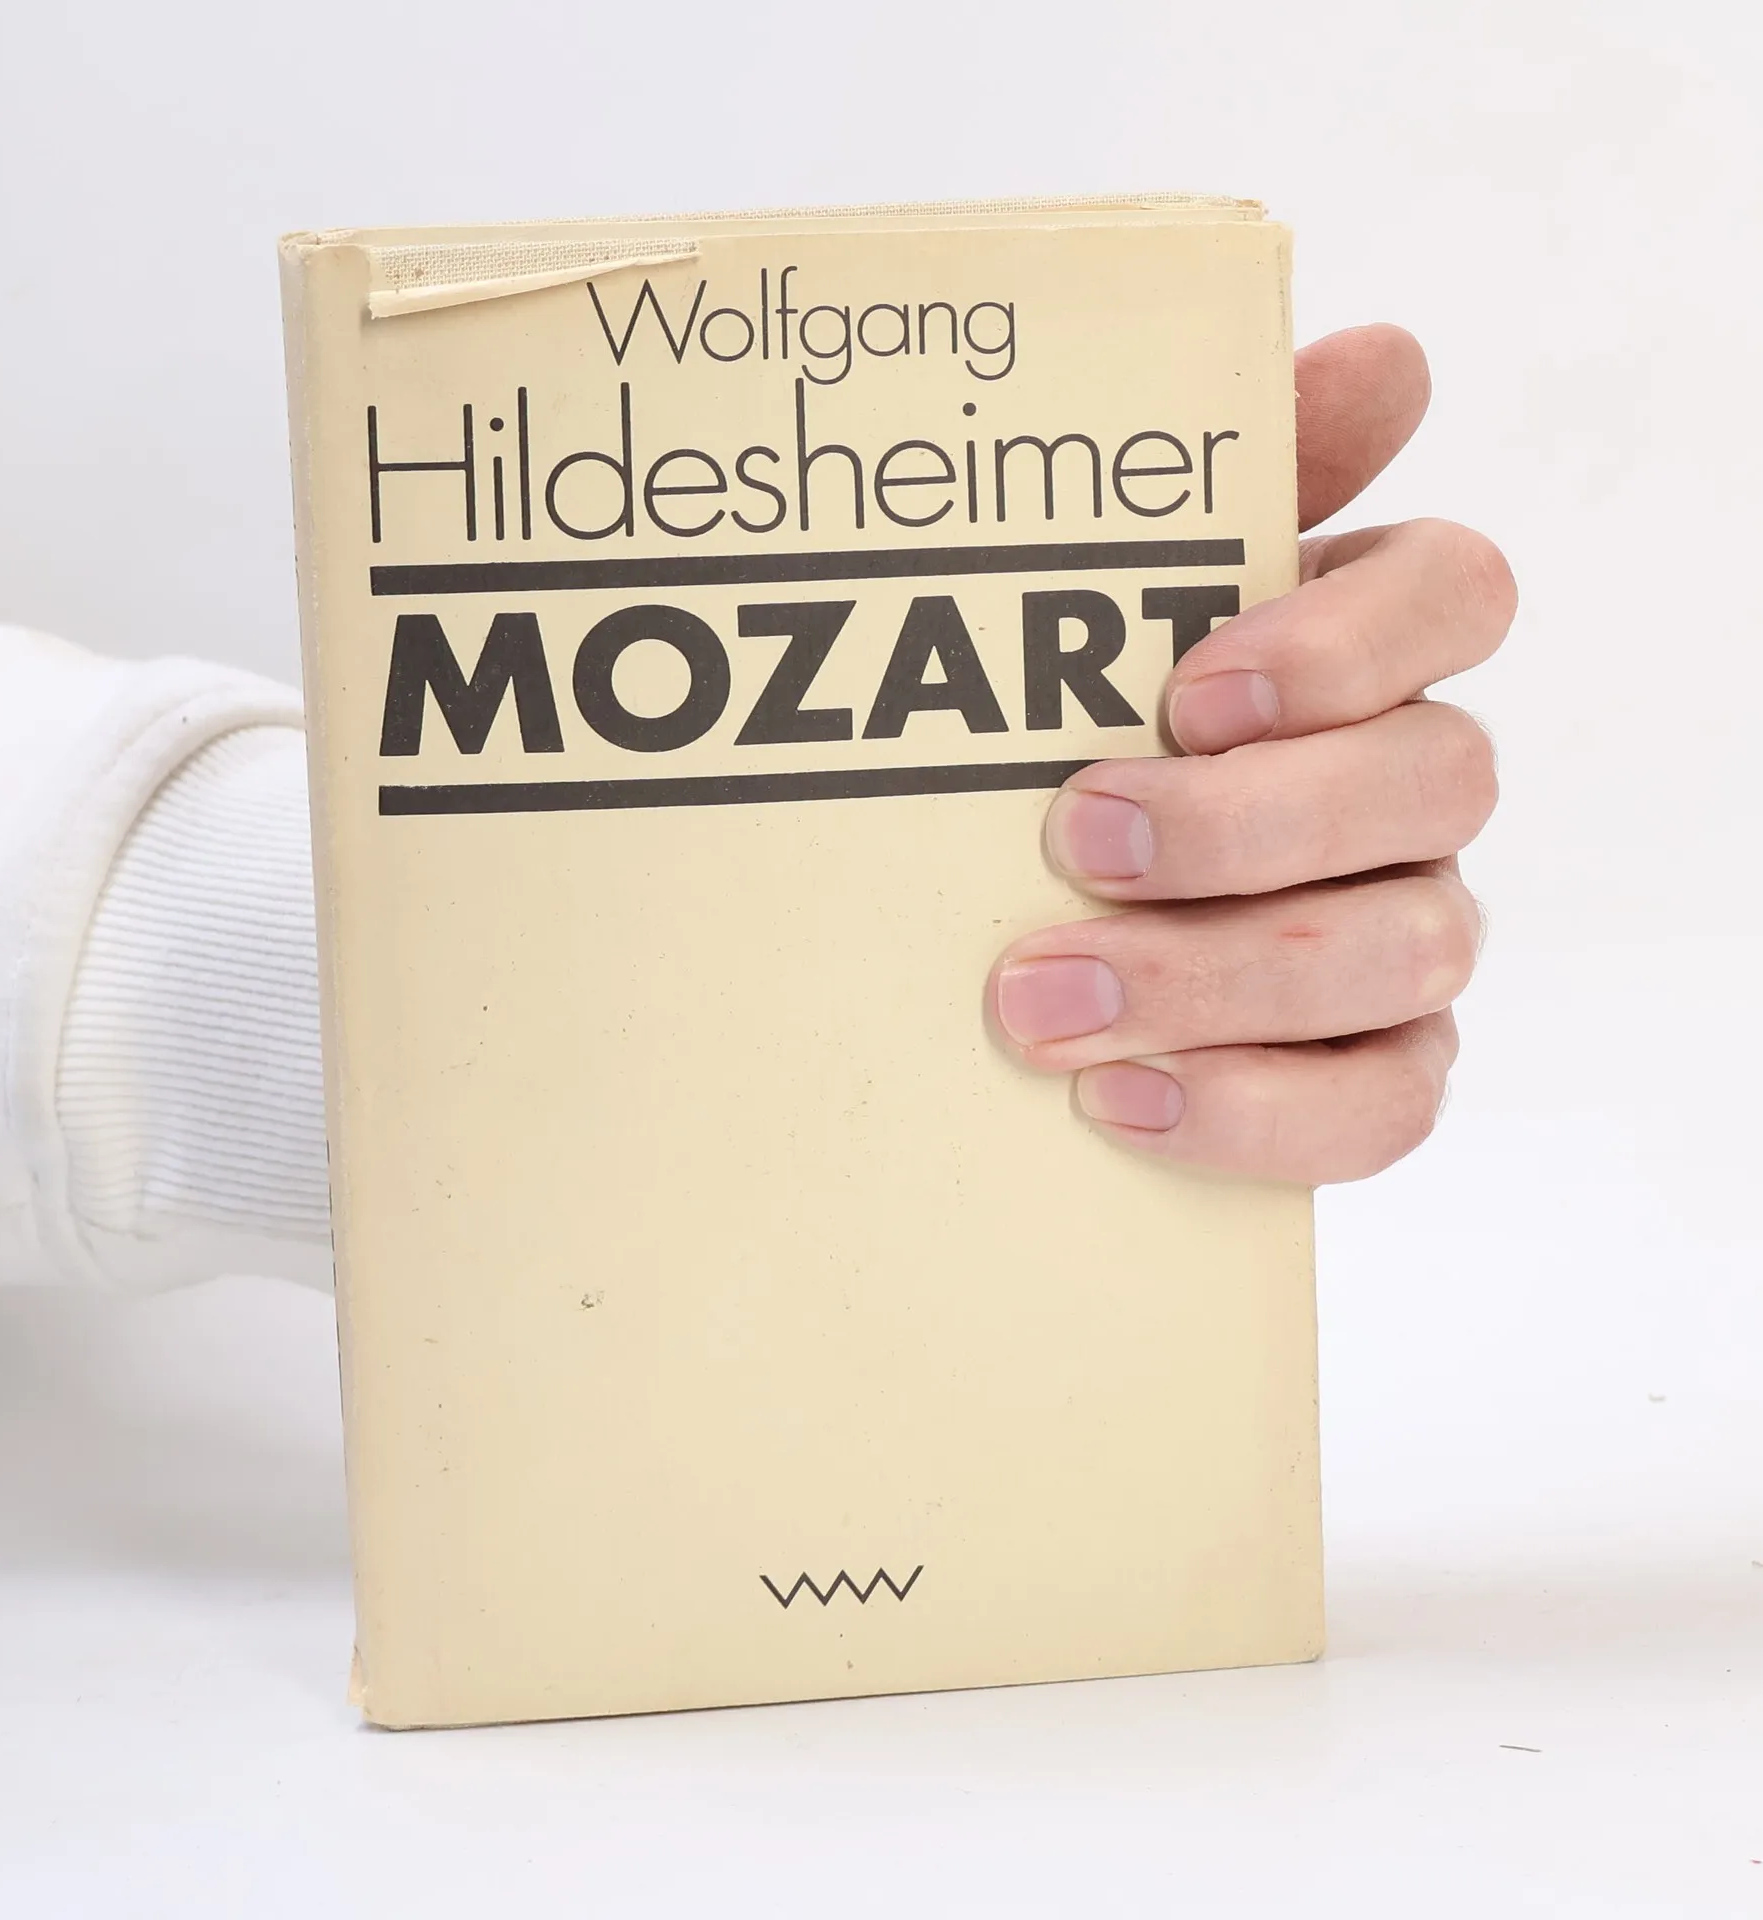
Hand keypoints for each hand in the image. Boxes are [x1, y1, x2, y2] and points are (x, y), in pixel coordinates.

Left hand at [987, 325, 1512, 1183]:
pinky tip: (1121, 1101)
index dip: (1350, 635)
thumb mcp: (1097, 613)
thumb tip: (1384, 356)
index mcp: (1362, 651)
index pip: (1456, 592)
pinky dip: (1257, 1112)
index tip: (1193, 684)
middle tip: (1076, 841)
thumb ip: (1225, 489)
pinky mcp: (1376, 1063)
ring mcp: (1408, 930)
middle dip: (1251, 822)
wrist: (1016, 928)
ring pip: (1414, 949)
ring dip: (1220, 978)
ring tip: (1042, 1002)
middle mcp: (1411, 785)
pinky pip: (1387, 1104)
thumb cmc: (1066, 736)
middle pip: (1439, 778)